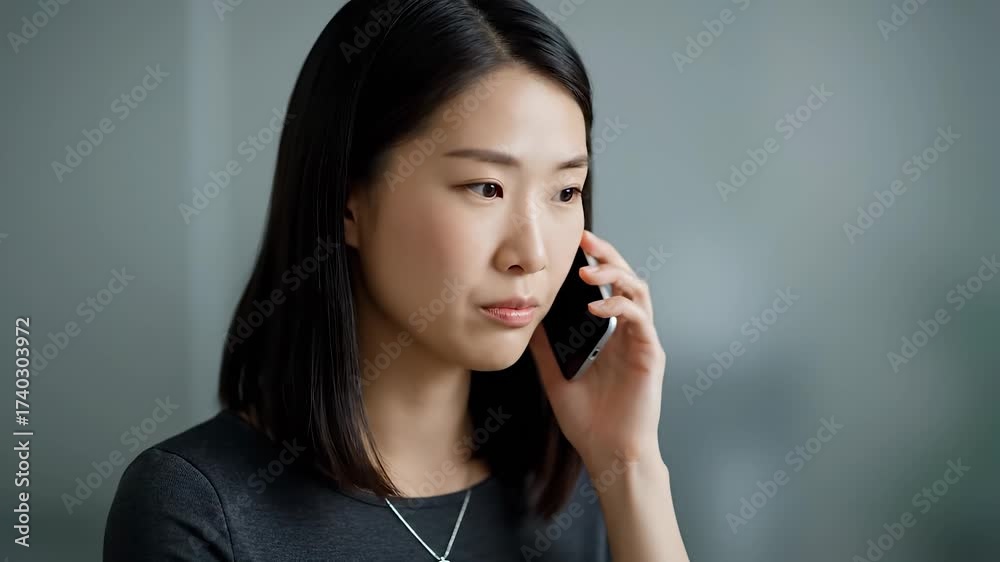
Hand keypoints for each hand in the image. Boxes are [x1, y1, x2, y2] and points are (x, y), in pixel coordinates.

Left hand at [529, 230, 666, 472]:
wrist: (609, 455)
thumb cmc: (590, 423)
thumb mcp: (556, 377)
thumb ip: (546, 349)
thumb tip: (528, 321)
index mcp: (612, 336)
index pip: (609, 287)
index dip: (598, 262)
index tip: (577, 245)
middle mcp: (630, 334)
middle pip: (627, 279)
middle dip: (609, 255)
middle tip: (587, 239)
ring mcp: (642, 342)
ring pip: (639, 291)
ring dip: (615, 274)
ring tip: (589, 270)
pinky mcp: (650, 355)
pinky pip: (640, 320)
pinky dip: (620, 306)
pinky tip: (598, 307)